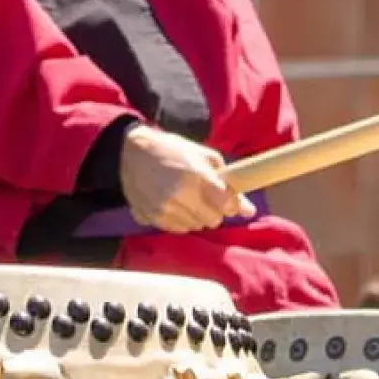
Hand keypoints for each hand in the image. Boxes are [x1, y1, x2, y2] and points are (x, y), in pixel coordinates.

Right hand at [118, 126, 254, 233]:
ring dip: (195, 216)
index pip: (226, 205)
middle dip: (213, 210)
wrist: (128, 151)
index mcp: (195, 177)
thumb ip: (228, 181)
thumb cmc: (171, 149)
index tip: (226, 198)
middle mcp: (179, 196)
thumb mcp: (203, 155)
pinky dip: (178, 219)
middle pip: (212, 220)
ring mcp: (163, 210)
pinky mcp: (150, 218)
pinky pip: (176, 229)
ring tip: (185, 198)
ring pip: (194, 226)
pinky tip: (172, 204)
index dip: (230, 202)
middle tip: (203, 196)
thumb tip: (249, 210)